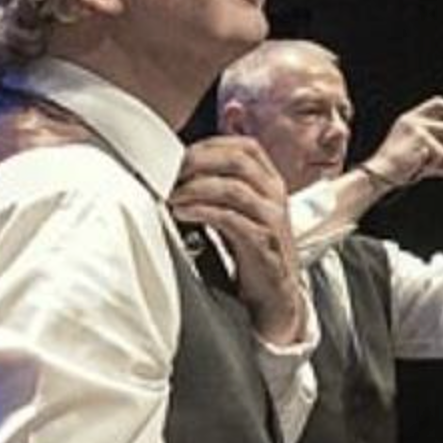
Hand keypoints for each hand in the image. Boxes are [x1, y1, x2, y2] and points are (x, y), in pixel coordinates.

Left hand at [172, 136, 306, 343]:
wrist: (274, 296)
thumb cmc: (249, 251)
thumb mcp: (237, 212)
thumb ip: (218, 189)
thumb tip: (175, 171)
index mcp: (270, 181)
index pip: (244, 147)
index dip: (209, 145)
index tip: (178, 155)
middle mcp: (275, 194)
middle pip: (238, 160)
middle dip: (197, 162)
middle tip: (168, 173)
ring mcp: (272, 219)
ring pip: (233, 188)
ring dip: (195, 188)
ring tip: (171, 196)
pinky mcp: (263, 244)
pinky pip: (232, 218)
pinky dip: (203, 211)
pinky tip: (182, 213)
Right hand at [359, 96, 442, 190]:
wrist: (380, 175)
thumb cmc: (396, 168)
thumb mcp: (418, 155)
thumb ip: (438, 156)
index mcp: (409, 119)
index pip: (436, 103)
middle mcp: (412, 119)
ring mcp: (416, 127)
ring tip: (437, 168)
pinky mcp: (420, 138)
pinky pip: (442, 151)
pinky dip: (438, 164)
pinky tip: (423, 168)